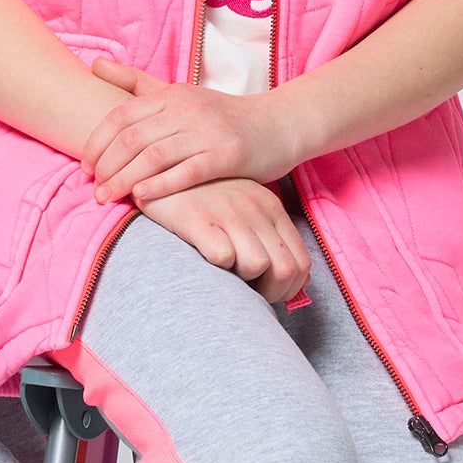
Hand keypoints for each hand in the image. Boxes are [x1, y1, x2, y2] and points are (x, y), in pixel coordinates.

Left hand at [82, 60, 298, 205]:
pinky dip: (159, 186)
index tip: (85, 166)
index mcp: (171, 94)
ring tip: (108, 198)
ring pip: (153, 157)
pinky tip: (141, 198)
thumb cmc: (221, 116)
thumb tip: (93, 63)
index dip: (97, 143)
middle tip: (93, 189)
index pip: (121, 117)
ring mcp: (207, 132)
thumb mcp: (178, 93)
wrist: (278, 125)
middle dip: (106, 166)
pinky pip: (186, 173)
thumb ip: (135, 82)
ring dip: (124, 180)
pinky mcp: (226, 156)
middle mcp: (186, 110)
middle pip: (132, 139)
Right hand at [142, 183, 309, 304]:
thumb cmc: (203, 196)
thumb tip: (299, 277)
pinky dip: (218, 266)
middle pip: (285, 269)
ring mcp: (227, 213)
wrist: (160, 169)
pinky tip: (207, 261)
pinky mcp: (197, 219)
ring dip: (244, 281)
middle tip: (250, 293)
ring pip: (257, 265)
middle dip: (270, 293)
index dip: (290, 289)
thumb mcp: (246, 208)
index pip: (302, 262)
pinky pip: (222, 255)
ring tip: (227, 276)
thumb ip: (271, 237)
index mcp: (271, 208)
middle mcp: (255, 209)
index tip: (269, 293)